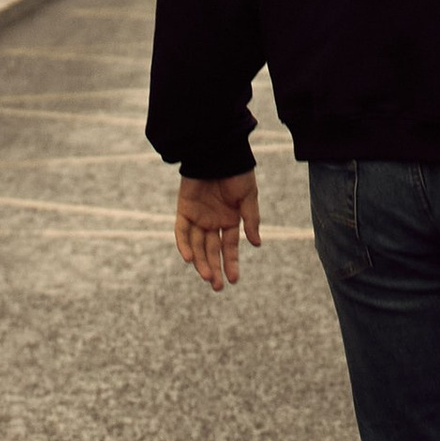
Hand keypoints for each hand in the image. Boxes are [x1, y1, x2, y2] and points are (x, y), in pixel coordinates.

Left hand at [174, 171, 260, 290]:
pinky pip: (182, 232)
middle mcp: (213, 222)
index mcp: (230, 220)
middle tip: (218, 287)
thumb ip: (251, 220)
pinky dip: (184, 245)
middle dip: (215, 269)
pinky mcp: (184, 210)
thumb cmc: (236, 173)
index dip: (232, 263)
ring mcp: (198, 217)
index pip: (229, 247)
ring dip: (201, 262)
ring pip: (197, 246)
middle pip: (212, 251)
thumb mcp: (248, 197)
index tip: (234, 279)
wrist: (217, 153)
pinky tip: (189, 258)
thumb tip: (257, 244)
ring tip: (207, 277)